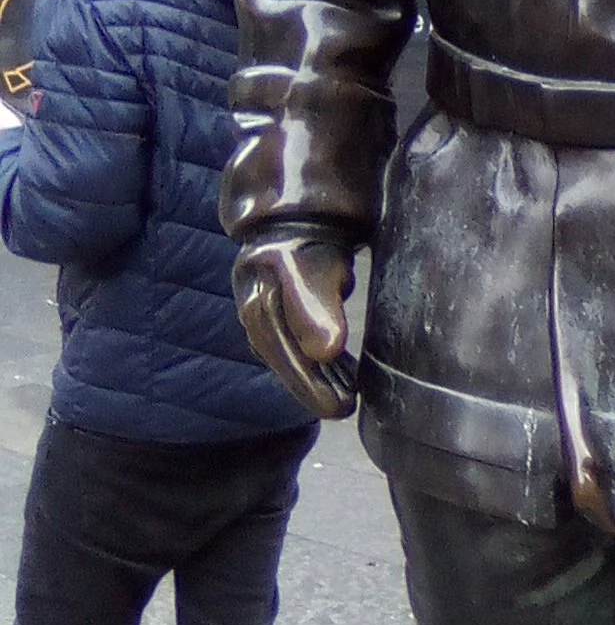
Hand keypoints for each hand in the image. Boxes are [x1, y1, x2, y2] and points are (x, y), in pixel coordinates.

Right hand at [231, 233, 358, 418]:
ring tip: (348, 396)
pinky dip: (316, 359)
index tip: (342, 408)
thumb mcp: (314, 273)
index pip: (291, 362)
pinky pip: (296, 342)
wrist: (292, 215)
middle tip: (347, 409)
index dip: (316, 388)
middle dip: (317, 389)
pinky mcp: (276, 308)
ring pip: (293, 355)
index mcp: (262, 312)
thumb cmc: (308, 244)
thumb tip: (325, 353)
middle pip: (290, 363)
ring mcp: (263, 313)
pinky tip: (338, 369)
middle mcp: (257, 317)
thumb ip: (315, 310)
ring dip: (317, 377)